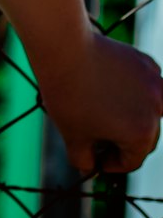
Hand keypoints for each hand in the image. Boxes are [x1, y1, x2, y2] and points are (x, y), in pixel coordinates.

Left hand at [35, 29, 162, 175]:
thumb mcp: (72, 136)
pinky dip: (136, 92)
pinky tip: (115, 90)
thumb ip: (84, 160)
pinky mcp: (145, 63)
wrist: (64, 49)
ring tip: (107, 114)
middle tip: (98, 139)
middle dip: (122, 142)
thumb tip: (90, 168)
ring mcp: (154, 84)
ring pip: (149, 111)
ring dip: (133, 117)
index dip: (110, 164)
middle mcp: (156, 110)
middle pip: (144, 138)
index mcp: (142, 134)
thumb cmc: (68, 95)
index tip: (95, 157)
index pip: (131, 161)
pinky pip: (147, 86)